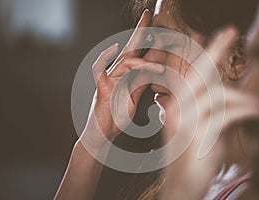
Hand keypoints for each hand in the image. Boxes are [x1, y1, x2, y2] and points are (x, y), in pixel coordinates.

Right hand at [80, 10, 164, 156]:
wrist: (103, 134)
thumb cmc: (117, 117)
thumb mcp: (135, 98)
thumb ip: (141, 83)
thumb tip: (153, 71)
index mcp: (126, 75)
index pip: (137, 54)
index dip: (146, 41)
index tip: (157, 28)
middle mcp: (117, 73)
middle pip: (129, 49)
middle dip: (140, 32)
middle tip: (148, 15)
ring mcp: (108, 79)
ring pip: (124, 61)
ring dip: (143, 62)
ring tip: (159, 69)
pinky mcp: (100, 87)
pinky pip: (99, 68)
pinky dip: (104, 57)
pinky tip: (113, 48)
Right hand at [160, 27, 258, 199]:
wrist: (182, 184)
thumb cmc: (193, 154)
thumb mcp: (201, 126)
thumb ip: (210, 107)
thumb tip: (230, 90)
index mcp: (177, 105)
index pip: (193, 74)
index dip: (209, 53)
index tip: (224, 34)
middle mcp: (178, 109)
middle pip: (198, 74)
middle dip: (215, 50)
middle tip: (231, 30)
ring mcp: (186, 122)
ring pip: (217, 95)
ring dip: (243, 99)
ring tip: (258, 106)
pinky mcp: (197, 136)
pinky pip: (226, 114)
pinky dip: (245, 111)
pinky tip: (256, 113)